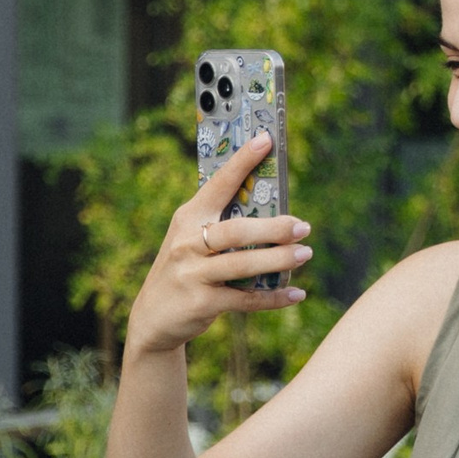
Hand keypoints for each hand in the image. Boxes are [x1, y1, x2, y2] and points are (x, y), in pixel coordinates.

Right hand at [124, 134, 310, 358]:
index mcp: (189, 218)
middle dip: (273, 228)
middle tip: (303, 226)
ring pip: (243, 264)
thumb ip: (223, 224)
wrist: (152, 318)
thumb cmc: (185, 268)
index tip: (266, 139)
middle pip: (237, 230)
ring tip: (305, 253)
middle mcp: (188, 242)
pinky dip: (273, 297)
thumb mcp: (192, 240)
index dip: (242, 162)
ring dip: (279, 260)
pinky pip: (245, 299)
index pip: (218, 184)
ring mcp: (192, 274)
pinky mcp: (201, 302)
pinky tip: (296, 293)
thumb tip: (274, 208)